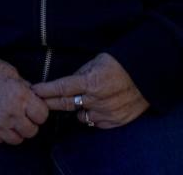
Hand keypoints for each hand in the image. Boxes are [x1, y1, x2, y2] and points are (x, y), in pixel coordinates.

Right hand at [0, 58, 49, 144]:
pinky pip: (0, 141)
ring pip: (17, 139)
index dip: (39, 112)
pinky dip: (1, 134)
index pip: (42, 116)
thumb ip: (26, 88)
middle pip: (31, 131)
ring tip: (9, 119)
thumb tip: (37, 98)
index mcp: (20, 96)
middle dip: (29, 123)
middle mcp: (10, 114)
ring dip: (16, 131)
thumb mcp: (12, 73)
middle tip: (22, 115)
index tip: (34, 108)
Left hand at [31, 52, 148, 128]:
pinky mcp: (115, 121)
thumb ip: (80, 74)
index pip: (62, 88)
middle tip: (40, 101)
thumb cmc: (122, 64)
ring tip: (85, 98)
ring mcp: (106, 112)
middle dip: (51, 103)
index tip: (33, 91)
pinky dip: (93, 115)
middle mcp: (97, 99)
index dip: (45, 91)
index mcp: (92, 81)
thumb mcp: (97, 61)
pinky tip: (98, 106)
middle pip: (66, 104)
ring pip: (80, 116)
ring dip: (78, 109)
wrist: (148, 75)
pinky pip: (95, 122)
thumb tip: (66, 85)